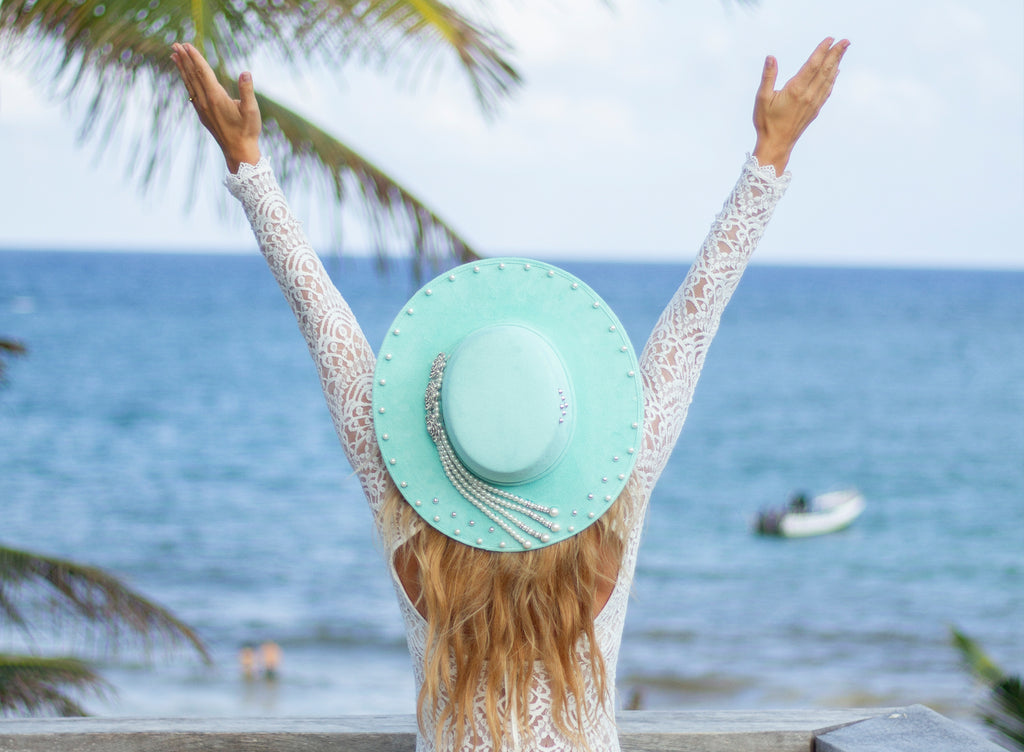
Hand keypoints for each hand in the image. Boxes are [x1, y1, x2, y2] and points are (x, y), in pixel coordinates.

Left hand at [171, 43, 261, 172]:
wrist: (238, 152)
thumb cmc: (247, 131)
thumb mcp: (251, 110)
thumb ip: (247, 90)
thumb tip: (245, 73)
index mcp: (216, 98)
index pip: (203, 72)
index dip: (195, 58)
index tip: (187, 45)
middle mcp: (205, 102)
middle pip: (192, 76)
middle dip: (184, 59)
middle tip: (175, 45)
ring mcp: (202, 109)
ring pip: (189, 84)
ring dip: (182, 69)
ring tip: (174, 56)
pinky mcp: (202, 114)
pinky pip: (191, 93)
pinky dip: (186, 81)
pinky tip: (185, 78)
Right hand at [752, 37, 848, 173]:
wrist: (776, 144)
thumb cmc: (766, 122)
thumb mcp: (762, 98)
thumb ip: (768, 77)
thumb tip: (771, 57)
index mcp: (795, 90)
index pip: (812, 65)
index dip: (822, 51)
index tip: (830, 39)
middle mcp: (808, 95)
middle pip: (825, 70)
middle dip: (836, 54)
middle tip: (846, 41)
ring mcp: (813, 103)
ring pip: (828, 79)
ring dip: (837, 63)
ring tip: (843, 51)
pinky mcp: (815, 110)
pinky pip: (827, 91)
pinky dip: (833, 79)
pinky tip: (836, 72)